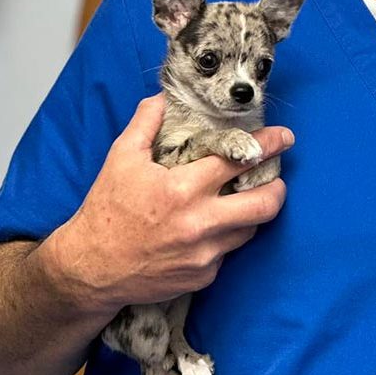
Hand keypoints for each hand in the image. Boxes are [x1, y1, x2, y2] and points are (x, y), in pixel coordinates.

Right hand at [42, 95, 290, 315]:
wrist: (91, 270)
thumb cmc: (106, 211)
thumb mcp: (121, 159)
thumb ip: (146, 123)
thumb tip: (163, 97)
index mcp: (184, 188)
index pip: (240, 159)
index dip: (268, 145)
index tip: (284, 137)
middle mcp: (201, 223)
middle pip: (265, 204)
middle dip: (278, 187)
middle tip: (275, 177)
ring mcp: (205, 253)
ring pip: (250, 229)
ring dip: (251, 213)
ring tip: (243, 200)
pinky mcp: (203, 277)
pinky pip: (227, 253)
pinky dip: (224, 238)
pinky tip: (208, 229)